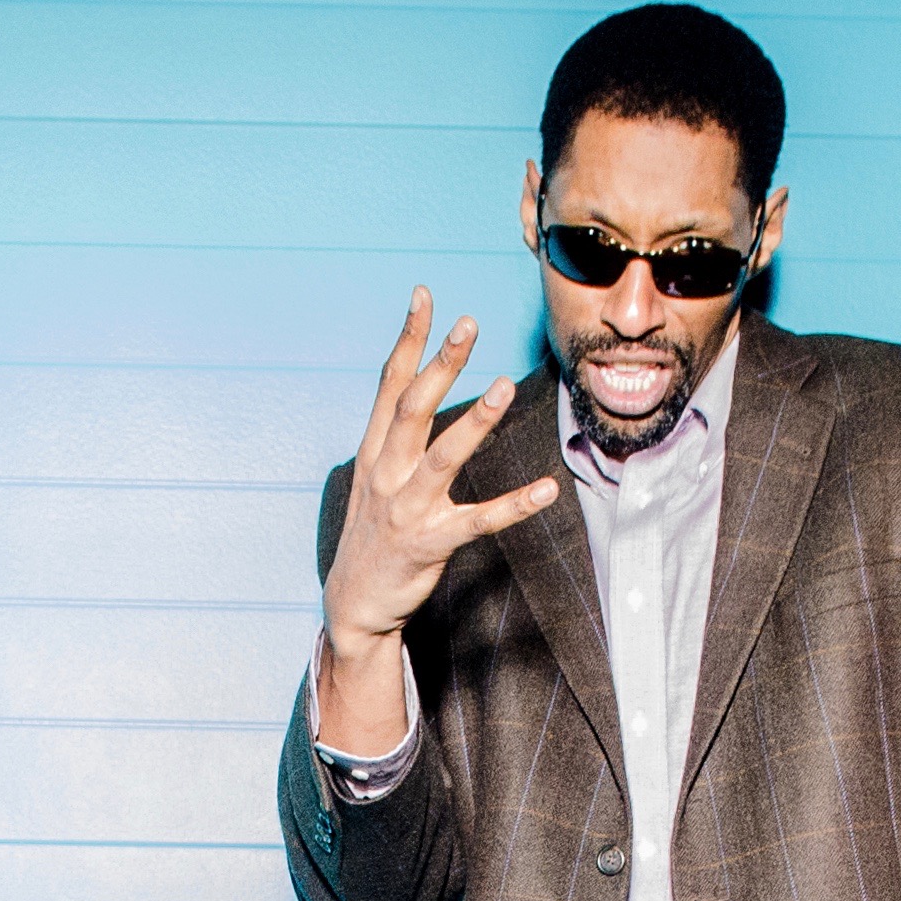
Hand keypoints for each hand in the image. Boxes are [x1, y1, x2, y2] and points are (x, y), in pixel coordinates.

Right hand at [315, 290, 561, 750]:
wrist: (354, 603)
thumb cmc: (374, 536)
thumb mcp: (375, 480)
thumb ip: (396, 439)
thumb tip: (419, 394)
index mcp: (374, 452)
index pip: (391, 384)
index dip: (409, 340)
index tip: (425, 297)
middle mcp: (386, 473)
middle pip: (413, 408)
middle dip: (441, 364)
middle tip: (468, 324)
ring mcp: (406, 509)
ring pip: (442, 456)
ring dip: (475, 421)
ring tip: (503, 385)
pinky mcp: (430, 543)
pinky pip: (478, 520)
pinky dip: (514, 505)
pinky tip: (546, 490)